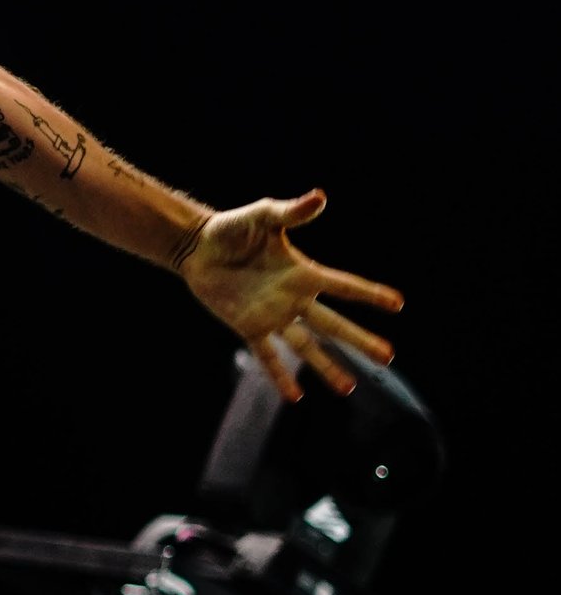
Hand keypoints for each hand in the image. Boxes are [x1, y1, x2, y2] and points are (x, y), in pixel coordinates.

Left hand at [179, 189, 401, 400]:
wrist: (196, 247)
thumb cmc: (231, 228)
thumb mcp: (263, 216)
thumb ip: (290, 212)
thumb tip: (321, 197)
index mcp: (303, 273)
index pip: (344, 286)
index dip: (370, 294)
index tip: (398, 304)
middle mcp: (294, 298)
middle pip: (334, 325)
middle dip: (361, 341)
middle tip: (388, 358)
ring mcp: (273, 316)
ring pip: (306, 348)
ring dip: (328, 368)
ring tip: (349, 389)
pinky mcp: (248, 327)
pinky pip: (267, 356)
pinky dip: (280, 376)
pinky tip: (296, 397)